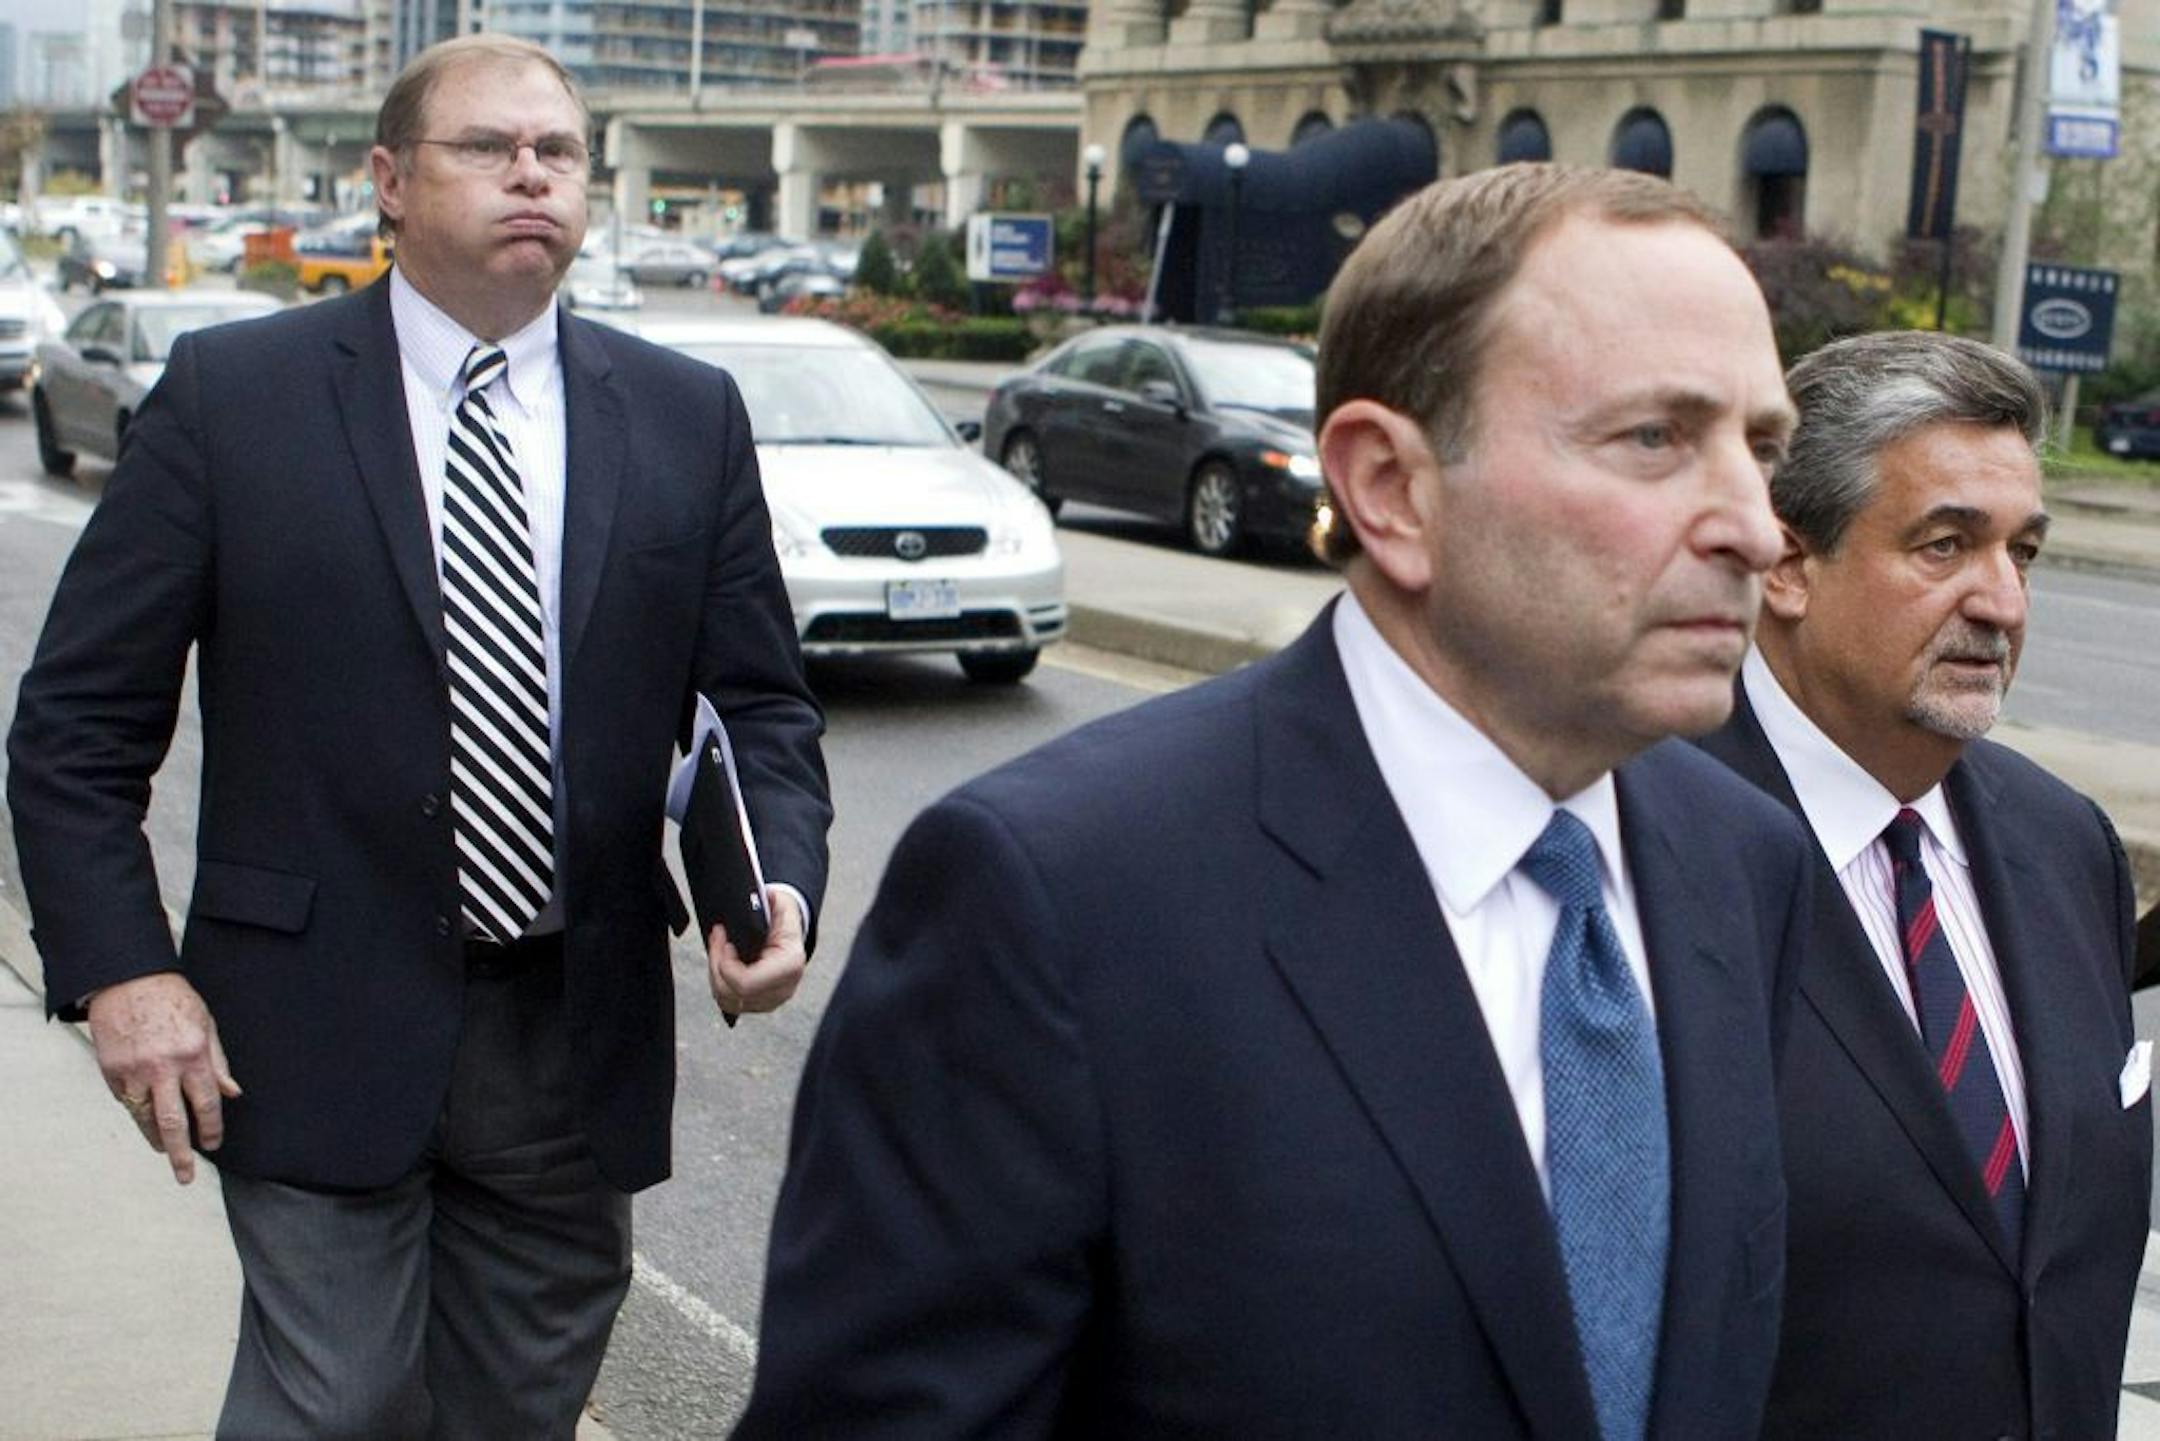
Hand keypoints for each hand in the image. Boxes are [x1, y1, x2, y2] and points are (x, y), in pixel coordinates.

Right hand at [87, 972, 241, 1184]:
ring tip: (165, 1151)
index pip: (206, 1103)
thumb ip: (218, 1062)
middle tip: (186, 1176)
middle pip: (172, 1123)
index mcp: (193, 1054)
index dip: (211, 1128)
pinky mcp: (111, 1071)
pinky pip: (126, 1102)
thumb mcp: (206, 1024)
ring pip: (144, 1118)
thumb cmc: (172, 1000)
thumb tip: (232, 1093)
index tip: (213, 1144)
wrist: (127, 980)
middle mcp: (163, 1067)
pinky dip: (137, 1115)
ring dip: (156, 1140)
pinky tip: (146, 1122)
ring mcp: (134, 1071)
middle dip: (180, 1154)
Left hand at [708, 887, 806, 1021]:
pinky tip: (721, 963)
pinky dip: (719, 983)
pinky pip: (729, 1002)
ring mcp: (771, 1000)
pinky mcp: (759, 1003)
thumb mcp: (780, 905)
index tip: (725, 942)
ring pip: (726, 1000)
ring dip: (715, 974)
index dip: (727, 966)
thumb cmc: (784, 921)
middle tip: (716, 939)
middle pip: (733, 994)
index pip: (747, 984)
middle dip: (716, 965)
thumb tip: (762, 897)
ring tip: (717, 949)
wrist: (791, 934)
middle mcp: (783, 989)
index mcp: (790, 966)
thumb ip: (771, 901)